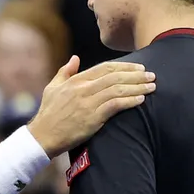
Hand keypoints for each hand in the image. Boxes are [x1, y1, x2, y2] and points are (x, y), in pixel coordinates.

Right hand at [26, 57, 155, 156]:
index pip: (105, 68)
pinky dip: (130, 101)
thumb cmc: (48, 114)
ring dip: (138, 87)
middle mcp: (83, 89)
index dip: (124, 66)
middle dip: (136, 75)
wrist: (42, 136)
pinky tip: (141, 100)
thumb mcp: (52, 88)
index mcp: (76, 80)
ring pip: (118, 90)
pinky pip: (116, 105)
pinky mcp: (92, 118)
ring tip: (151, 86)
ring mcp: (88, 103)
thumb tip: (75, 58)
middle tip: (151, 75)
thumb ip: (65, 72)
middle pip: (115, 77)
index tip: (138, 67)